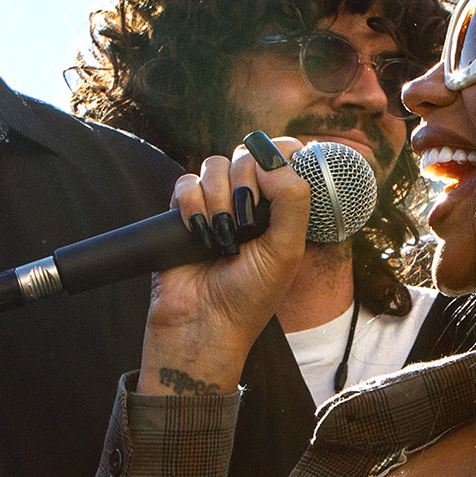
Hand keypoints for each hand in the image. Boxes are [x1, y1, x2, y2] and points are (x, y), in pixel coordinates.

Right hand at [138, 139, 311, 396]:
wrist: (204, 323)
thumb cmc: (250, 296)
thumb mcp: (286, 250)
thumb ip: (292, 200)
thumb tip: (273, 160)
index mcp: (278, 208)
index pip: (283, 155)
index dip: (278, 153)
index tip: (274, 172)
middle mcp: (247, 201)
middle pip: (245, 156)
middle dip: (245, 184)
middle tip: (245, 223)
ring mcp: (214, 204)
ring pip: (213, 166)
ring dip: (217, 199)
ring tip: (221, 237)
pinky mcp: (183, 212)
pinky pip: (185, 183)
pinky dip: (190, 205)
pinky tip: (197, 232)